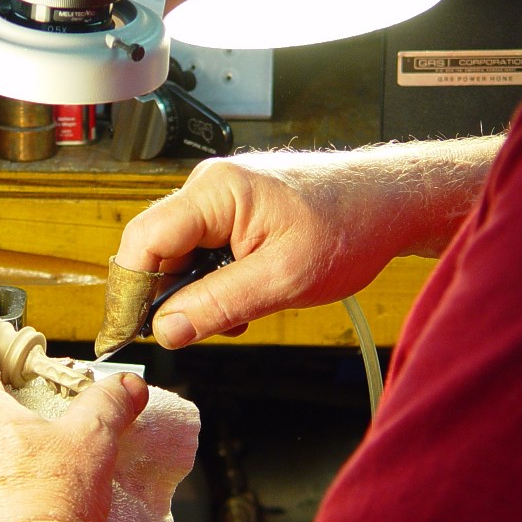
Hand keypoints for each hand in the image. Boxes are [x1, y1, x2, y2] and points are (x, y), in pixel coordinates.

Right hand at [114, 155, 397, 347]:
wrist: (392, 203)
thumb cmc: (351, 225)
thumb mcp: (284, 279)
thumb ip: (219, 305)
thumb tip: (166, 330)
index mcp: (215, 191)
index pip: (144, 240)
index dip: (131, 290)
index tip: (129, 332)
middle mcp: (209, 189)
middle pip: (155, 249)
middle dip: (166, 296)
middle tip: (188, 332)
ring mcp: (220, 201)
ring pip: (178, 256)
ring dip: (194, 294)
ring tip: (234, 314)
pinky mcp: (233, 214)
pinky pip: (202, 253)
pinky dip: (212, 284)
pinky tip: (242, 298)